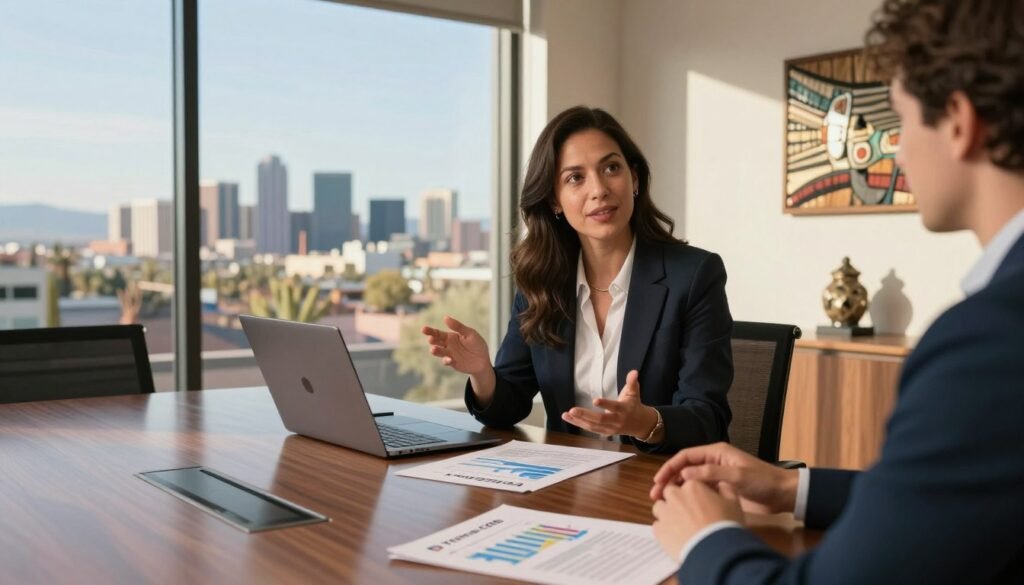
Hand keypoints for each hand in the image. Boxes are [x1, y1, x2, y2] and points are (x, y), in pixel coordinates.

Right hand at [421, 315, 491, 375]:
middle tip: (430, 339)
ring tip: (433, 349)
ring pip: (439, 352)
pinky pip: (446, 361)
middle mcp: (447, 345)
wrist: (483, 360)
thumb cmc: (477, 344)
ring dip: (435, 351)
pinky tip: (449, 359)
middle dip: (432, 340)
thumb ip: (458, 327)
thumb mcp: (470, 333)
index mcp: (450, 336)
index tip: (423, 329)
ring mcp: (449, 354)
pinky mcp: (452, 363)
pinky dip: (446, 360)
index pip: (438, 333)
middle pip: (436, 341)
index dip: (430, 331)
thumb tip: (445, 317)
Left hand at [560, 370, 656, 437]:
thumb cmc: (634, 405)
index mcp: (623, 410)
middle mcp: (616, 421)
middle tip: (572, 410)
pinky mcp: (604, 432)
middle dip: (585, 415)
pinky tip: (569, 418)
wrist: (640, 424)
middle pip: (600, 419)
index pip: (614, 407)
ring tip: (566, 414)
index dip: (605, 404)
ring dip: (578, 421)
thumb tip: (634, 371)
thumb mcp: (634, 392)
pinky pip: (590, 429)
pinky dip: (579, 424)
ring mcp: (610, 429)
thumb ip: (632, 382)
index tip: (594, 400)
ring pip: (592, 426)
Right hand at [650, 442, 798, 514]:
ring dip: (677, 489)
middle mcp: (713, 462)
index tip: (658, 481)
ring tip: (665, 502)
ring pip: (690, 481)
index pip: (686, 456)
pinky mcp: (720, 490)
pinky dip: (688, 497)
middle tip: (656, 494)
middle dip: (669, 480)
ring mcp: (716, 476)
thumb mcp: (736, 475)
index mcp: (716, 453)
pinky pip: (700, 491)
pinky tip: (682, 507)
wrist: (782, 494)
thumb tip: (684, 474)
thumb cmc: (762, 480)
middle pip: (684, 468)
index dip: (670, 467)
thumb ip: (711, 474)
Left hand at [651, 481, 743, 561]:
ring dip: (667, 513)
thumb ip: (726, 489)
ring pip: (659, 507)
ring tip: (679, 525)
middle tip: (687, 512)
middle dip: (676, 499)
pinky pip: (657, 526)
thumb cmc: (725, 526)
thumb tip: (722, 484)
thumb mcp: (733, 504)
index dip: (692, 492)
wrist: (715, 551)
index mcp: (693, 486)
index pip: (687, 482)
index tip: (697, 500)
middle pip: (669, 492)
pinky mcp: (659, 530)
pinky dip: (664, 529)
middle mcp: (675, 496)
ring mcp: (665, 513)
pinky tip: (675, 536)